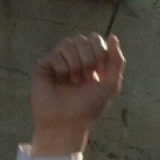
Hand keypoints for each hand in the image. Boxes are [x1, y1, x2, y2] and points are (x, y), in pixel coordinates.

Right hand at [29, 32, 123, 154]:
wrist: (67, 124)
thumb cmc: (88, 108)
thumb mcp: (110, 85)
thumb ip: (116, 61)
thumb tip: (113, 36)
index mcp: (89, 61)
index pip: (95, 39)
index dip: (100, 51)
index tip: (100, 72)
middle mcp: (73, 59)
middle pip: (83, 39)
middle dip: (89, 59)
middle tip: (85, 78)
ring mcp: (57, 61)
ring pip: (69, 43)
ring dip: (76, 65)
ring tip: (73, 82)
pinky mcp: (43, 65)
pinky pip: (56, 54)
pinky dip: (62, 69)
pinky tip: (59, 81)